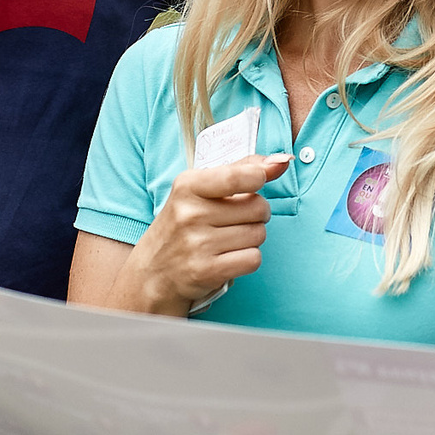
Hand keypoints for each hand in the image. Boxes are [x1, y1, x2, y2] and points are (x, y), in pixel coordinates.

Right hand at [121, 155, 291, 313]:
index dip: (259, 178)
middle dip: (256, 215)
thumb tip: (282, 160)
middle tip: (235, 220)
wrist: (153, 273)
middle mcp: (190, 214)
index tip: (256, 182)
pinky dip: (247, 260)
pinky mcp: (205, 271)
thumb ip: (241, 169)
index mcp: (187, 186)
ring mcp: (197, 244)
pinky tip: (228, 258)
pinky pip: (253, 259)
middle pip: (258, 207)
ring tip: (228, 240)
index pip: (239, 176)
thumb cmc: (183, 226)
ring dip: (251, 238)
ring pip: (259, 234)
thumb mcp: (200, 190)